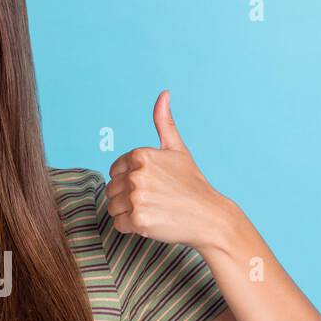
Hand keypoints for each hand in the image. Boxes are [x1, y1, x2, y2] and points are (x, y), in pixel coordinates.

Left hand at [104, 89, 235, 249]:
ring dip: (128, 212)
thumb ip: (164, 123)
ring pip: (113, 207)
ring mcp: (137, 197)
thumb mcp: (178, 149)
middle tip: (154, 200)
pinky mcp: (138, 219)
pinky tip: (152, 221)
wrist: (209, 216)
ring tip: (153, 210)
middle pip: (111, 189)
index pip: (114, 171)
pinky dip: (131, 227)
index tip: (151, 185)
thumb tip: (164, 94)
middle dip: (128, 197)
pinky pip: (119, 224)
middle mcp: (136, 174)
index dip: (129, 180)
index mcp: (141, 155)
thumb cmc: (192, 183)